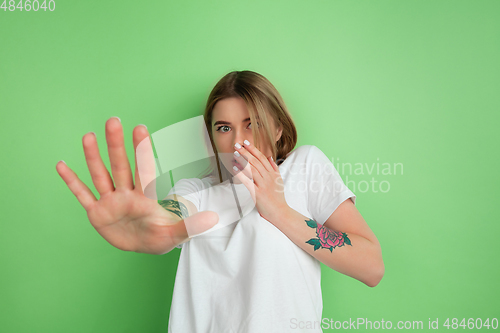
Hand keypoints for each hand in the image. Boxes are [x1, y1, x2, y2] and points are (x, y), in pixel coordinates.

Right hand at [56, 117, 217, 254]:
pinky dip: (72, 182)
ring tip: (88, 136)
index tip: (140, 129)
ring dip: (93, 157)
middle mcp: (126, 194)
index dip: (141, 151)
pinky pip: (82, 195)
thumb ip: (191, 225)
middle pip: (120, 166)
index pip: (144, 170)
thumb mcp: (176, 234)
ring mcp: (110, 201)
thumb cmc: (160, 236)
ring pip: (100, 175)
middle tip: (114, 121)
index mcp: (145, 197)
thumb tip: (214, 217)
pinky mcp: (97, 213)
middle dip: (116, 145)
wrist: (143, 245)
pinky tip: (61, 165)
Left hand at [232, 140, 288, 223]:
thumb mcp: (279, 181)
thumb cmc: (278, 197)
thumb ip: (274, 168)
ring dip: (242, 160)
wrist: (280, 212)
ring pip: (252, 169)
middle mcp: (268, 177)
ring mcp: (263, 185)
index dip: (253, 149)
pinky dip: (241, 174)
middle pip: (256, 162)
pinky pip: (248, 181)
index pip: (262, 158)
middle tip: (236, 145)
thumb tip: (270, 158)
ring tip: (234, 153)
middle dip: (245, 152)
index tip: (246, 142)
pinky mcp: (258, 193)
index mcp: (273, 173)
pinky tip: (235, 168)